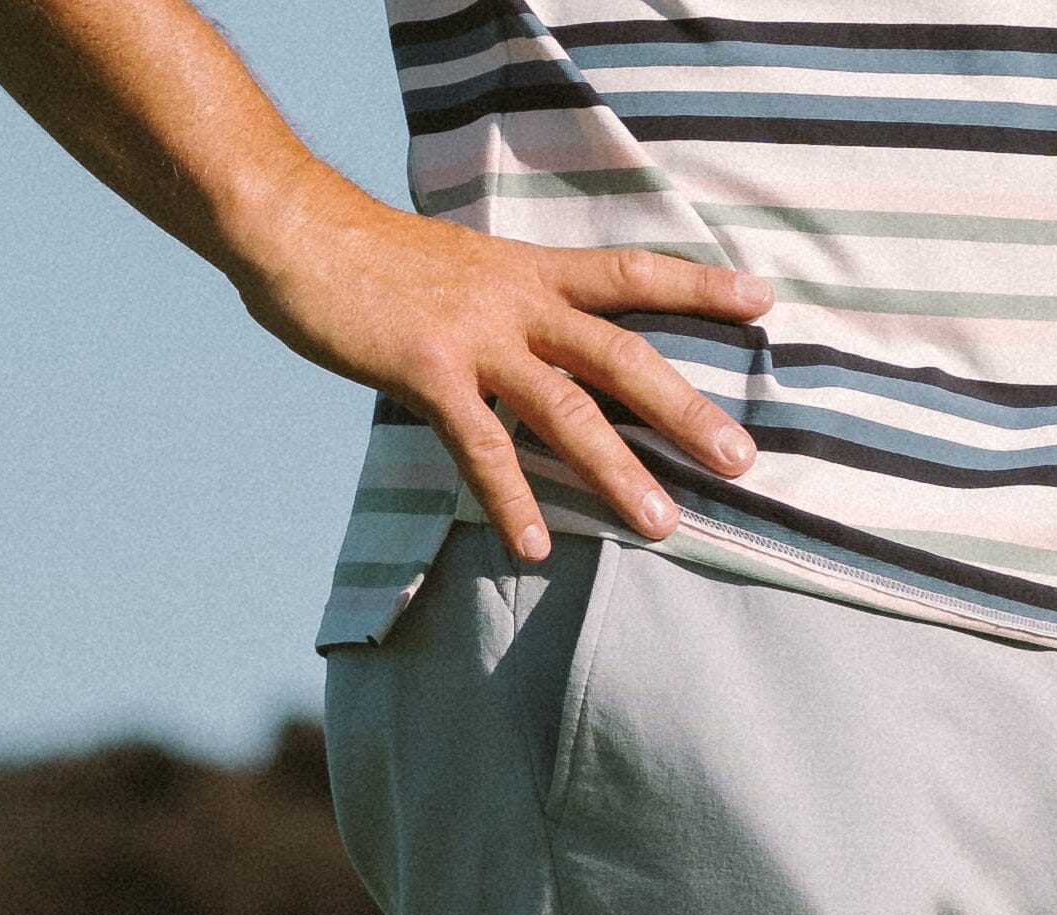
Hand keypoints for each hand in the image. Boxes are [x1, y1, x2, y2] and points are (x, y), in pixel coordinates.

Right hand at [230, 168, 773, 560]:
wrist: (293, 227)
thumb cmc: (380, 259)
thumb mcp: (469, 268)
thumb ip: (520, 308)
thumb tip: (559, 349)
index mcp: (533, 272)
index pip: (632, 273)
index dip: (699, 286)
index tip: (763, 301)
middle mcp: (518, 302)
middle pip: (622, 355)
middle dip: (685, 411)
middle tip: (742, 461)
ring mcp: (475, 337)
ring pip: (566, 410)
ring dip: (617, 472)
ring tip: (661, 524)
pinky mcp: (426, 371)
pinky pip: (481, 447)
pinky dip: (509, 500)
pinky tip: (535, 547)